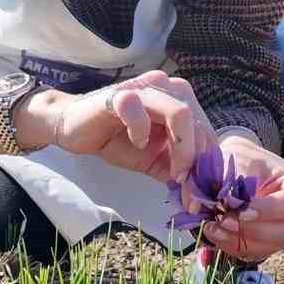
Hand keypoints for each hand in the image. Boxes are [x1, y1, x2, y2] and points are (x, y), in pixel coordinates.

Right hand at [50, 69, 220, 182]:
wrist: (76, 128)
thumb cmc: (117, 140)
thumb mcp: (155, 160)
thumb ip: (179, 170)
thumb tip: (199, 195)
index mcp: (180, 101)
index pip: (206, 132)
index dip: (208, 165)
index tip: (199, 195)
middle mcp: (168, 88)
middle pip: (199, 124)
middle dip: (196, 163)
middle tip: (185, 190)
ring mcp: (145, 88)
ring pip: (180, 113)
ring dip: (181, 149)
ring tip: (172, 172)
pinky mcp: (120, 94)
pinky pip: (139, 109)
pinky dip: (142, 131)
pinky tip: (136, 143)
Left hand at [196, 136, 283, 263]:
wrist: (237, 167)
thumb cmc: (246, 159)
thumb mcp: (244, 161)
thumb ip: (239, 182)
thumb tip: (227, 203)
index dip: (270, 210)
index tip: (243, 210)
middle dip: (253, 229)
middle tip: (225, 220)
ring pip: (268, 247)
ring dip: (238, 240)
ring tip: (213, 227)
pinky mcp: (269, 246)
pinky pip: (253, 253)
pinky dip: (231, 245)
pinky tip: (214, 232)